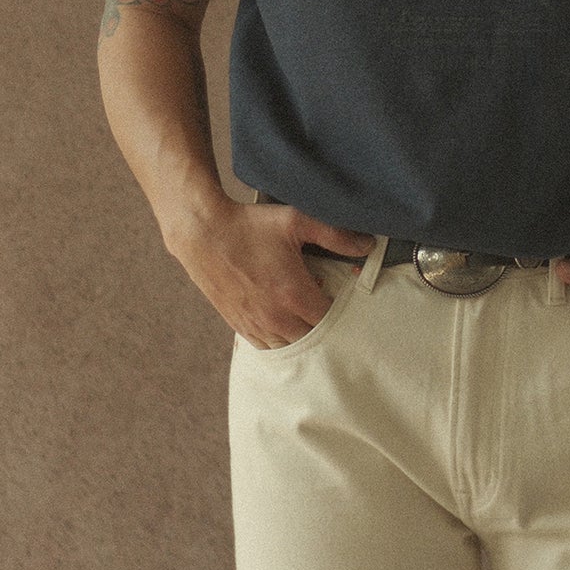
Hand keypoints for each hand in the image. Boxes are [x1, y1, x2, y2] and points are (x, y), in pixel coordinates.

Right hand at [165, 195, 377, 348]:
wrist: (202, 232)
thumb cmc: (249, 225)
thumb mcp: (296, 221)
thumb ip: (335, 235)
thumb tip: (368, 245)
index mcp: (294, 294)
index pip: (330, 321)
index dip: (341, 312)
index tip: (342, 297)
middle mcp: (275, 317)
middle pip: (312, 340)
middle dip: (324, 328)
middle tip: (327, 308)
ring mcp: (255, 324)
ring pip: (289, 348)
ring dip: (302, 336)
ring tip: (306, 316)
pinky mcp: (238, 325)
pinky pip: (266, 347)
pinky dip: (279, 340)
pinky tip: (284, 324)